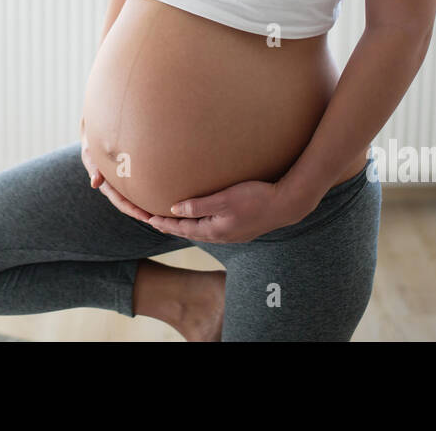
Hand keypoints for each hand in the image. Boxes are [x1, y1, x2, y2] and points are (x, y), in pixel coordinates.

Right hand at [81, 116, 153, 222]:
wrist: (97, 134)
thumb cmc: (94, 143)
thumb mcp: (90, 154)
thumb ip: (93, 167)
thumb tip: (94, 183)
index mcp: (107, 185)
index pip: (121, 202)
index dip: (134, 211)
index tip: (147, 218)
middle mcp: (116, 186)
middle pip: (132, 204)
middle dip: (145, 213)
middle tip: (162, 221)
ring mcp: (122, 182)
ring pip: (137, 197)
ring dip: (149, 206)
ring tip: (166, 215)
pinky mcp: (130, 176)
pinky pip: (140, 187)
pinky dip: (150, 193)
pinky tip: (163, 196)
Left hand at [144, 178, 303, 243]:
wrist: (287, 204)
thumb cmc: (256, 198)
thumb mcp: (224, 199)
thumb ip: (199, 205)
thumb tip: (175, 209)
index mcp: (214, 231)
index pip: (182, 228)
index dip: (164, 223)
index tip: (148, 219)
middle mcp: (222, 237)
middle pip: (190, 232)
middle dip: (172, 227)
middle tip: (154, 221)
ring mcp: (232, 235)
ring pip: (202, 231)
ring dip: (187, 226)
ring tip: (174, 221)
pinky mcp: (241, 230)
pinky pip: (214, 228)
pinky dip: (201, 224)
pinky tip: (203, 219)